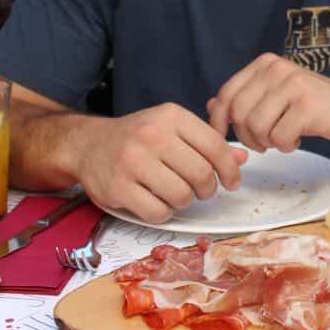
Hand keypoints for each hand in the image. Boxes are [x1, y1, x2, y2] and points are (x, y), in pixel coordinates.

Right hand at [71, 104, 247, 223]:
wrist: (88, 144)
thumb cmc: (138, 136)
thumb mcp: (173, 128)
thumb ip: (207, 142)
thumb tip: (241, 159)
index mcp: (171, 116)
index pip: (215, 146)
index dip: (230, 170)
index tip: (231, 182)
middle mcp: (152, 135)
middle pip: (201, 174)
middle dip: (208, 189)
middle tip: (201, 190)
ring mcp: (132, 162)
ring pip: (181, 195)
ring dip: (185, 201)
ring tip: (176, 193)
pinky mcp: (118, 188)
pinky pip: (158, 212)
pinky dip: (163, 213)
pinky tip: (156, 201)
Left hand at [207, 53, 329, 152]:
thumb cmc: (312, 105)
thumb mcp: (275, 96)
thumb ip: (244, 99)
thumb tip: (210, 106)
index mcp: (265, 64)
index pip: (226, 94)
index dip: (219, 121)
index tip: (223, 138)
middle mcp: (277, 69)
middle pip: (239, 113)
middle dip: (247, 136)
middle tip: (264, 141)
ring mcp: (293, 85)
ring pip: (257, 127)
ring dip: (267, 142)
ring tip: (283, 137)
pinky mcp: (308, 105)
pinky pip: (279, 137)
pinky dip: (286, 145)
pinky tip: (299, 137)